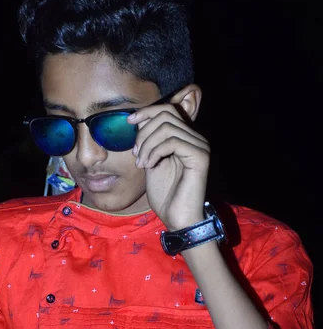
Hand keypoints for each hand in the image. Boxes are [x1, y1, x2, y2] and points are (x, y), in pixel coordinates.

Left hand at [128, 104, 210, 230]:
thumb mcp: (151, 161)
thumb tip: (139, 119)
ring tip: (141, 163)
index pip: (167, 110)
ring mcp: (200, 146)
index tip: (128, 121)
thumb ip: (149, 140)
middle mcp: (196, 138)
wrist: (177, 219)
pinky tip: (149, 166)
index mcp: (186, 138)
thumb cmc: (165, 194)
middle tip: (136, 154)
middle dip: (143, 132)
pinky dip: (155, 152)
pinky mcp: (200, 157)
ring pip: (167, 127)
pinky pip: (172, 141)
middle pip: (166, 114)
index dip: (146, 112)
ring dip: (147, 144)